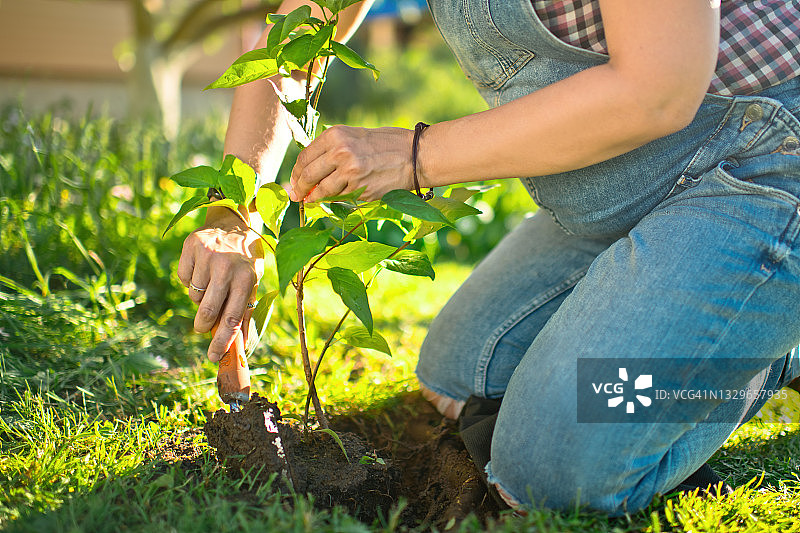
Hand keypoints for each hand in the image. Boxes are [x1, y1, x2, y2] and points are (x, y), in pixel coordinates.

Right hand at [177, 206, 264, 361]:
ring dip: (199, 297)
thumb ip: (246, 311)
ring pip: (194, 295)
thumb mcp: (253, 281)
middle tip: (203, 326)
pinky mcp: (191, 247)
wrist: (233, 222)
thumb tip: (242, 345)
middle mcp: (227, 267)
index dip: (222, 341)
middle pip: (208, 310)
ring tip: (211, 282)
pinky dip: (190, 280)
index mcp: (246, 278)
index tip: (213, 356)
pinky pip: (183, 278)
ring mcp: (207, 256)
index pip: (232, 318)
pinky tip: (202, 268)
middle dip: (203, 324)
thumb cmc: (245, 259)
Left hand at [289, 125, 415, 201]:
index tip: (294, 181)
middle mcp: (340, 152)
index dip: (296, 172)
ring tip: (310, 200)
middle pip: (308, 175)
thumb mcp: (355, 136)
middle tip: (296, 195)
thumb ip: (332, 149)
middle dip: (299, 188)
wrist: (415, 155)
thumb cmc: (386, 144)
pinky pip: (339, 197)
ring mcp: (349, 173)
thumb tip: (310, 169)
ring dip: (314, 197)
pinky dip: (332, 199)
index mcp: (336, 135)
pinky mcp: (360, 190)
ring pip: (322, 190)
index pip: (305, 157)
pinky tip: (331, 199)